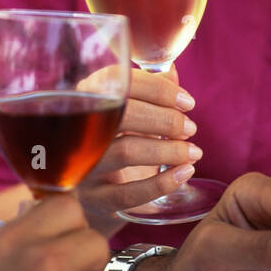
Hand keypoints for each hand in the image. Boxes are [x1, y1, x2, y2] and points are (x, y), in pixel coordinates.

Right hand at [74, 65, 201, 235]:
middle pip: (122, 114)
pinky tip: (184, 173)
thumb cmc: (117, 140)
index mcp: (86, 97)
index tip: (187, 102)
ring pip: (126, 151)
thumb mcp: (129, 114)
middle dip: (165, 120)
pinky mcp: (92, 198)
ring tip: (192, 152)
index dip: (157, 88)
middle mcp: (77, 127)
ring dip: (168, 150)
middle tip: (190, 128)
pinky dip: (161, 182)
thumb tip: (172, 72)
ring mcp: (82, 165)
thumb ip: (148, 92)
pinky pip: (127, 193)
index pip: (117, 80)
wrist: (94, 191)